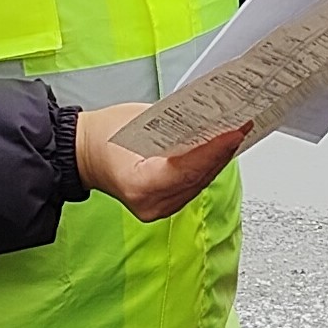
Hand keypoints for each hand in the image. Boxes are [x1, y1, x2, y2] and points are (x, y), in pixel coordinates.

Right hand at [76, 101, 244, 221]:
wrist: (86, 154)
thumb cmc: (104, 136)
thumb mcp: (138, 121)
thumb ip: (175, 126)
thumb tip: (208, 119)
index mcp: (139, 185)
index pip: (187, 169)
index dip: (214, 150)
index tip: (234, 132)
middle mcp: (151, 204)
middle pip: (198, 177)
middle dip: (222, 151)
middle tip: (241, 126)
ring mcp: (159, 209)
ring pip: (200, 182)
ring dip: (218, 159)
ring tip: (235, 134)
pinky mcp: (165, 206)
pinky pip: (193, 185)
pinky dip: (206, 166)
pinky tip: (219, 150)